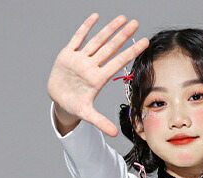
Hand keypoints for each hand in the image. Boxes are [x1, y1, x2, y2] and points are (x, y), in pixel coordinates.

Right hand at [47, 13, 149, 137]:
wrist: (59, 102)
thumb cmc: (74, 106)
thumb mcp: (87, 115)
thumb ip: (101, 122)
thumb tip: (115, 134)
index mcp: (97, 79)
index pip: (117, 62)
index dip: (131, 52)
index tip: (144, 42)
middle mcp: (91, 66)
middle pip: (110, 48)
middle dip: (122, 35)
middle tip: (136, 23)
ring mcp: (80, 59)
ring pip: (97, 41)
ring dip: (108, 29)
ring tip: (122, 18)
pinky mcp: (68, 55)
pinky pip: (77, 38)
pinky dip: (85, 28)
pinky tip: (95, 17)